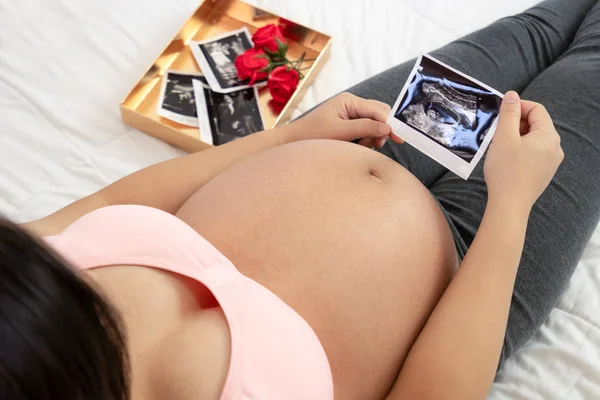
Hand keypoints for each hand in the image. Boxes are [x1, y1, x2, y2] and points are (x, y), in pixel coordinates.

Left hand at [287, 92, 403, 147]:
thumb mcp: (340, 133)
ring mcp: (351, 115)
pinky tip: (357, 146)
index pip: (377, 109)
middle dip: (381, 131)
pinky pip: (366, 131)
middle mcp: (352, 105)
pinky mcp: (349, 126)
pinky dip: (366, 140)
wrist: (293, 143)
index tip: (400, 137)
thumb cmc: (312, 136)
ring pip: (374, 124)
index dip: (390, 123)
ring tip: (361, 146)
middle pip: (379, 115)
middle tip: (376, 145)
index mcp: (349, 101)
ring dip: (373, 137)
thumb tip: (388, 128)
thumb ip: (364, 129)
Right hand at [484, 91, 563, 213]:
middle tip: (497, 130)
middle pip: (536, 124)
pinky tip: (506, 158)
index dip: (518, 106)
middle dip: (516, 123)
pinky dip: (520, 149)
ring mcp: (551, 162)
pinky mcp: (543, 173)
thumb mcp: (504, 137)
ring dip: (516, 137)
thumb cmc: (506, 170)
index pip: (537, 109)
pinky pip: (533, 153)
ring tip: (499, 145)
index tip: (500, 112)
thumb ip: (508, 114)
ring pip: (534, 139)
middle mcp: (555, 148)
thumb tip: (512, 95)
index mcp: (549, 136)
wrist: (509, 204)